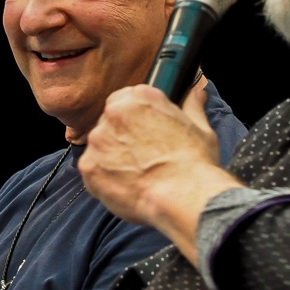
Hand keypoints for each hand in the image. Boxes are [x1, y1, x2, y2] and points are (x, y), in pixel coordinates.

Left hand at [80, 83, 219, 223]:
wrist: (182, 196)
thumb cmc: (194, 163)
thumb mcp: (201, 128)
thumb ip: (192, 106)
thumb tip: (196, 93)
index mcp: (140, 97)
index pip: (126, 98)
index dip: (135, 118)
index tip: (145, 132)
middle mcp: (115, 113)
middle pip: (110, 121)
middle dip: (122, 136)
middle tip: (143, 155)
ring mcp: (98, 140)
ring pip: (100, 145)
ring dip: (112, 156)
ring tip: (136, 174)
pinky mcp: (88, 166)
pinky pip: (92, 170)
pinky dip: (105, 178)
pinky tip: (126, 186)